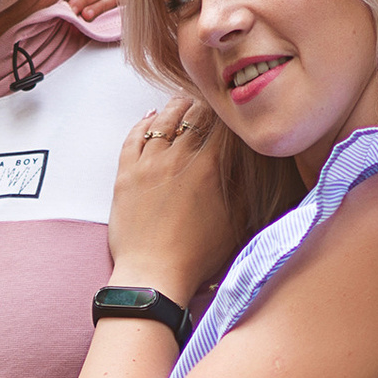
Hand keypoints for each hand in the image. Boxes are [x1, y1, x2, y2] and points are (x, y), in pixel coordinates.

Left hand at [107, 96, 237, 301]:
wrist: (153, 275)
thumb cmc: (198, 255)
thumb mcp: (236, 222)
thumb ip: (244, 187)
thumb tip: (252, 162)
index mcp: (208, 167)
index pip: (222, 123)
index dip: (229, 113)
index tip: (233, 110)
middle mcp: (177, 157)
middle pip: (193, 115)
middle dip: (205, 106)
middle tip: (211, 102)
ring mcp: (148, 164)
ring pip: (163, 121)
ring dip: (176, 108)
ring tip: (184, 103)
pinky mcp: (125, 174)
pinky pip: (133, 137)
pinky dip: (143, 123)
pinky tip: (151, 117)